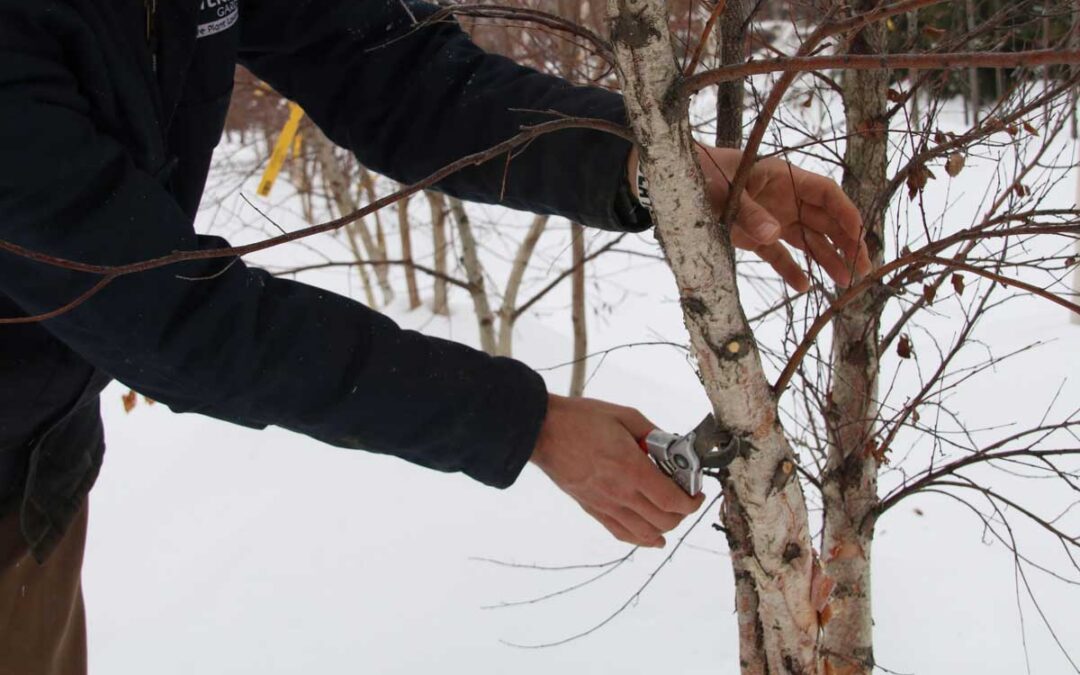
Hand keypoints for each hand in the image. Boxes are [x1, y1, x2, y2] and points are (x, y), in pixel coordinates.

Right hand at [530, 395, 703, 547]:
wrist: (543, 431)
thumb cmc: (581, 420)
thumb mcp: (625, 416)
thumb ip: (653, 434)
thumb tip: (673, 447)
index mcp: (631, 469)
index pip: (673, 501)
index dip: (692, 502)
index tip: (697, 493)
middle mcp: (620, 493)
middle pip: (664, 522)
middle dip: (682, 514)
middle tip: (685, 498)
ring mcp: (605, 505)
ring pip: (645, 534)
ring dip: (664, 528)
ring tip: (670, 514)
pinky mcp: (592, 509)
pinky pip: (621, 533)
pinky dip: (641, 539)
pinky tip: (651, 536)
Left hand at [628, 146, 871, 290]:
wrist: (673, 181)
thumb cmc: (702, 173)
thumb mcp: (724, 189)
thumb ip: (748, 212)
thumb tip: (773, 234)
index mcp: (784, 177)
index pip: (826, 194)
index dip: (846, 213)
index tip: (860, 236)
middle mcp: (784, 198)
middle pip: (825, 221)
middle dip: (846, 244)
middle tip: (862, 271)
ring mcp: (771, 218)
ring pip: (808, 240)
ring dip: (826, 260)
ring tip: (844, 285)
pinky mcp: (754, 237)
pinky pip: (779, 256)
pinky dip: (790, 270)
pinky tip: (803, 288)